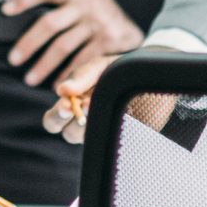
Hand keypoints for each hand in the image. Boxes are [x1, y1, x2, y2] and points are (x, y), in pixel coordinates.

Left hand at [3, 0, 142, 86]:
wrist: (139, 3)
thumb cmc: (99, 3)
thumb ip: (61, 2)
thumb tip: (23, 13)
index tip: (4, 11)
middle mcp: (84, 5)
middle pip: (49, 24)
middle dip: (28, 43)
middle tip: (13, 60)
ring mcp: (97, 23)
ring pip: (63, 46)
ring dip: (44, 65)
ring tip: (30, 79)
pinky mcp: (109, 41)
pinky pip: (82, 60)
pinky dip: (68, 73)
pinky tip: (57, 85)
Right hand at [39, 48, 178, 143]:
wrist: (152, 74)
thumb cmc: (119, 69)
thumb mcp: (99, 66)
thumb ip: (81, 76)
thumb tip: (61, 90)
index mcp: (74, 104)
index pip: (54, 120)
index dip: (56, 117)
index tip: (66, 107)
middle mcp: (86, 120)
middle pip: (66, 133)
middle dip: (67, 123)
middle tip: (72, 111)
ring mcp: (104, 129)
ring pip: (86, 138)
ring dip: (87, 124)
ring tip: (95, 107)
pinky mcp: (124, 135)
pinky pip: (113, 140)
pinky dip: (110, 128)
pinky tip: (118, 115)